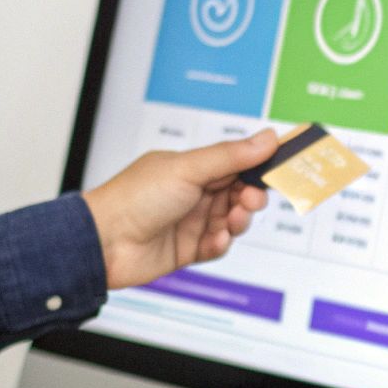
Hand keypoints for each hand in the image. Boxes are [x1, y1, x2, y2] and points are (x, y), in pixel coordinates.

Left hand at [82, 130, 278, 289]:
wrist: (104, 242)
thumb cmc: (134, 198)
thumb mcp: (188, 169)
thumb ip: (230, 156)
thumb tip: (266, 138)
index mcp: (191, 168)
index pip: (236, 162)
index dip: (259, 165)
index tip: (283, 166)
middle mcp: (193, 193)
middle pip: (239, 193)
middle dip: (251, 196)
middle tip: (252, 198)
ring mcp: (191, 221)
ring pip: (233, 220)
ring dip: (238, 220)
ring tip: (232, 221)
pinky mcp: (188, 249)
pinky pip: (218, 246)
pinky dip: (221, 243)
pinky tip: (213, 239)